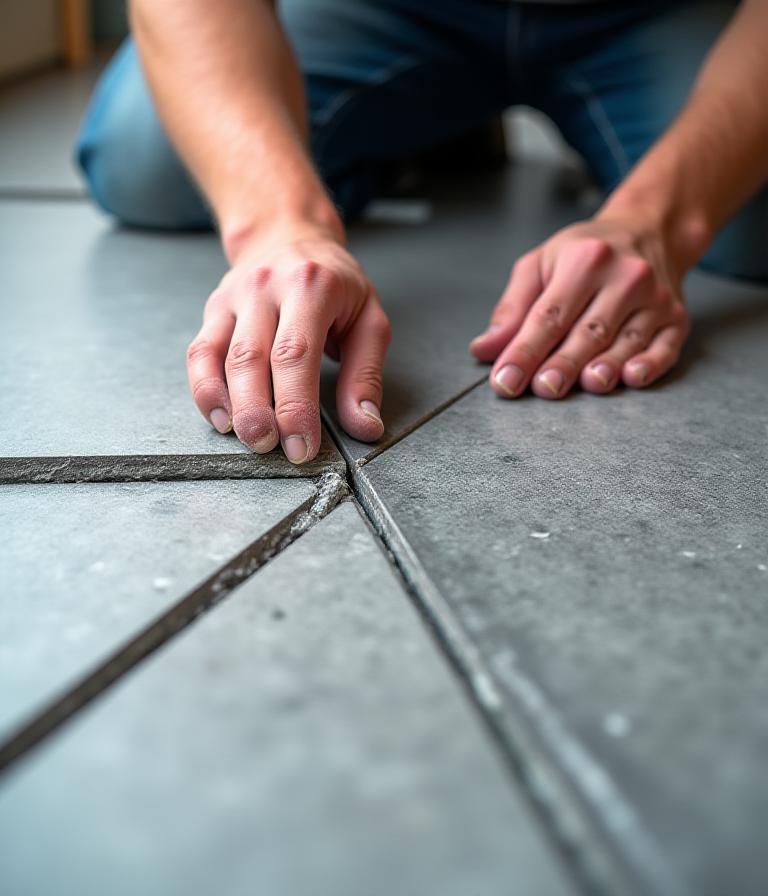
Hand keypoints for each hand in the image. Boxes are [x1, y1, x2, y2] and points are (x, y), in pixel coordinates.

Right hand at [187, 227, 390, 462]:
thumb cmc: (334, 283)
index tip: (302, 446)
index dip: (296, 407)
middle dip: (258, 412)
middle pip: (252, 359)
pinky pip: (200, 353)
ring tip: (247, 439)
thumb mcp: (368, 319)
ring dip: (230, 405)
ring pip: (220, 357)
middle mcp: (266, 287)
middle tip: (270, 448)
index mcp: (312, 286)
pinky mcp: (214, 309)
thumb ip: (366, 375)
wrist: (288, 235)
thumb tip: (365, 426)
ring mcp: (234, 297)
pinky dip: (204, 389)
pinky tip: (220, 417)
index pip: (297, 355)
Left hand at [470, 217, 689, 398]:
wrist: (649, 230)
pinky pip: (666, 347)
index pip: (549, 315)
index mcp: (585, 260)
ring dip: (605, 367)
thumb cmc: (585, 253)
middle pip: (589, 331)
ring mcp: (656, 298)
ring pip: (627, 341)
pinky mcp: (676, 318)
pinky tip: (631, 378)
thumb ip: (512, 308)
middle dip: (563, 363)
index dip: (525, 350)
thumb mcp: (541, 264)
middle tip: (542, 389)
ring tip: (584, 386)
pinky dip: (650, 365)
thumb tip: (485, 349)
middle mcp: (625, 276)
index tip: (505, 380)